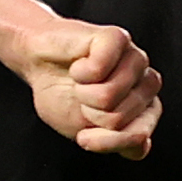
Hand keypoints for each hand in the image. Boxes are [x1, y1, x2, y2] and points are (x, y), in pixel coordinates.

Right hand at [4, 14, 160, 159]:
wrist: (37, 62)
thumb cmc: (61, 94)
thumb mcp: (85, 134)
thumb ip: (116, 141)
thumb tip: (142, 138)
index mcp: (142, 112)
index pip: (139, 142)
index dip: (105, 142)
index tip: (84, 133)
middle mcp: (145, 85)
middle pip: (118, 120)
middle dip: (89, 113)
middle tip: (81, 96)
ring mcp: (135, 60)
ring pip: (109, 96)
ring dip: (83, 92)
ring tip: (80, 80)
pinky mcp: (119, 38)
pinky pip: (99, 69)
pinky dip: (80, 72)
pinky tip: (79, 64)